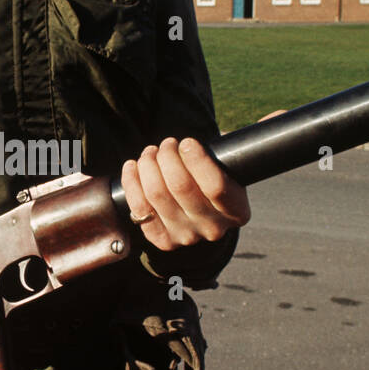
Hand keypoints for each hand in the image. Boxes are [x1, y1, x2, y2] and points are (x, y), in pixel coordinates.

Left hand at [121, 137, 250, 252]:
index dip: (197, 160)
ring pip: (157, 194)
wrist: (200, 211)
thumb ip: (224, 153)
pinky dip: (131, 182)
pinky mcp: (163, 240)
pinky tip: (133, 166)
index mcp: (237, 211)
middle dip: (168, 156)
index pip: (215, 187)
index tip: (186, 142)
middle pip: (180, 186)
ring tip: (151, 153)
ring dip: (148, 165)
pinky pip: (139, 208)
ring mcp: (186, 236)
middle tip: (167, 144)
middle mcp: (213, 228)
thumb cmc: (212, 178)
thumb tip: (226, 130)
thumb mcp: (228, 167)